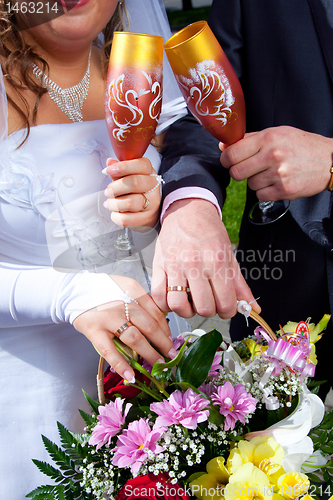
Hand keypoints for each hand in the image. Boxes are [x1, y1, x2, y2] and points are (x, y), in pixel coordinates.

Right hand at [73, 275, 174, 381]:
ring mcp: (109, 317)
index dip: (166, 330)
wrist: (73, 290)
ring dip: (149, 354)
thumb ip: (140, 302)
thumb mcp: (125, 288)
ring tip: (158, 365)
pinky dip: (122, 365)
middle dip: (164, 344)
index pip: (157, 313)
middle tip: (172, 357)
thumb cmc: (103, 292)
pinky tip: (131, 375)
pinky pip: (110, 351)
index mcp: (134, 291)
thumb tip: (160, 324)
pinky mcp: (94, 330)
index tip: (171, 342)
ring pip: (135, 339)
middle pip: (150, 326)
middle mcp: (124, 303)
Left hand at [103, 157, 160, 227]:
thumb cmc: (134, 191)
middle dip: (115, 188)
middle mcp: (154, 186)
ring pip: (130, 202)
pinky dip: (116, 216)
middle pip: (134, 183)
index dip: (122, 167)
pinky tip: (115, 213)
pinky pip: (127, 219)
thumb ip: (118, 171)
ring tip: (110, 203)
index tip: (107, 170)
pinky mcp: (147, 218)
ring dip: (114, 203)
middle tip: (108, 192)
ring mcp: (153, 203)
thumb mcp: (127, 177)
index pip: (140, 165)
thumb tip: (109, 162)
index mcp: (149, 171)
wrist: (146, 211)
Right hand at [151, 198, 259, 318]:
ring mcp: (175, 266)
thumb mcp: (230, 256)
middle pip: (203, 308)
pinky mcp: (159, 265)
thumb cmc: (209, 232)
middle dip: (208, 311)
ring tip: (190, 302)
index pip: (225, 303)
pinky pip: (158, 295)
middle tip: (208, 303)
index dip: (227, 311)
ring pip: (178, 305)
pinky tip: (173, 298)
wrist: (188, 210)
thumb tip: (253, 308)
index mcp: (217, 262)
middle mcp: (196, 265)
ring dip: (186, 311)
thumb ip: (240, 285)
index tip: (224, 307)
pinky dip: (165, 304)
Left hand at [220, 126, 332, 200]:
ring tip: (270, 173)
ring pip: (249, 185)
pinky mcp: (284, 190)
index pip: (232, 153)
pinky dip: (265, 191)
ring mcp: (278, 174)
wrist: (328, 160)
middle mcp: (272, 155)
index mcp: (268, 138)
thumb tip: (223, 146)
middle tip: (248, 169)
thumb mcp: (277, 133)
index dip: (226, 159)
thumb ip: (249, 139)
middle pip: (236, 172)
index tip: (228, 161)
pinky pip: (260, 196)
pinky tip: (276, 182)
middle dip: (239, 172)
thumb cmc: (300, 145)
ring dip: (255, 181)